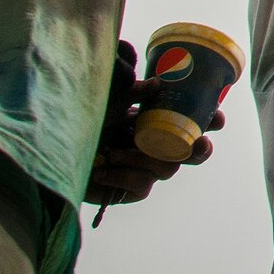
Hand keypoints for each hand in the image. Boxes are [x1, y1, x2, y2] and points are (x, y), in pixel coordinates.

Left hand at [82, 79, 223, 207]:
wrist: (57, 151)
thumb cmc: (84, 122)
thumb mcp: (108, 101)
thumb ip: (131, 91)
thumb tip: (156, 84)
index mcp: (158, 121)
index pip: (193, 122)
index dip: (210, 121)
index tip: (217, 118)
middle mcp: (157, 146)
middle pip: (192, 153)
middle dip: (201, 150)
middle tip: (199, 144)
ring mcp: (148, 169)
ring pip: (167, 169)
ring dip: (142, 160)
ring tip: (113, 152)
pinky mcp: (134, 190)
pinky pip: (144, 185)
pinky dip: (124, 175)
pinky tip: (103, 169)